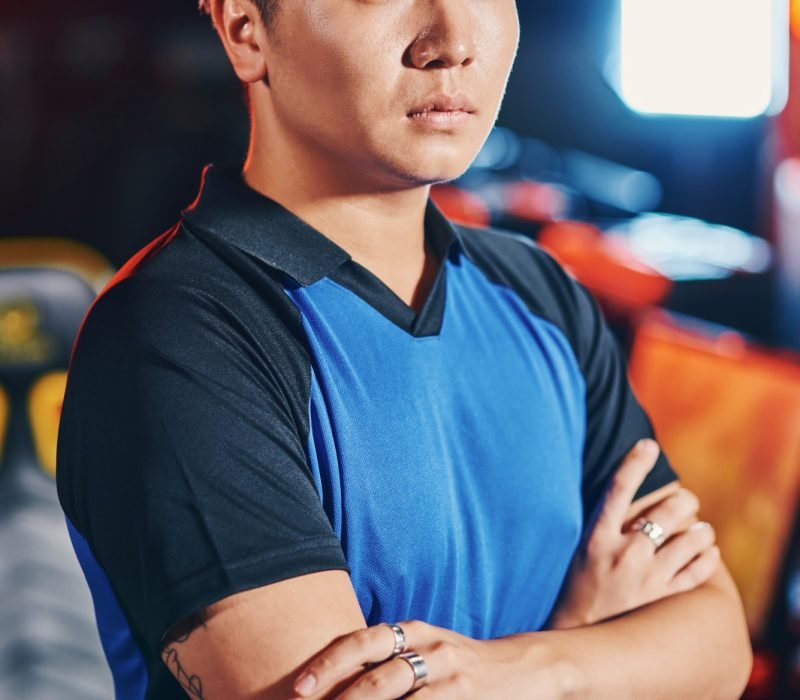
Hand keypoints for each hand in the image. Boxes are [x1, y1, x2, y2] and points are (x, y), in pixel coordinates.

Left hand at [292, 620, 558, 699]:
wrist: (524, 668)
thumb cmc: (457, 661)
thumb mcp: (423, 646)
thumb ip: (384, 658)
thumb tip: (330, 682)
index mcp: (413, 631)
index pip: (362, 642)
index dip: (328, 664)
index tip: (298, 687)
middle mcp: (431, 650)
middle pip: (377, 678)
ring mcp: (452, 679)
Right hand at [548, 439, 719, 628]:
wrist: (578, 632)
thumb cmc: (575, 581)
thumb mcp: (578, 545)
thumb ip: (600, 519)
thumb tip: (616, 485)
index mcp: (597, 536)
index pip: (618, 489)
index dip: (635, 462)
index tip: (648, 445)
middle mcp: (624, 553)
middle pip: (669, 512)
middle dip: (684, 500)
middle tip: (685, 501)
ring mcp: (646, 577)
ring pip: (692, 539)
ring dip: (700, 530)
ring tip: (698, 530)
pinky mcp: (661, 597)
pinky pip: (699, 571)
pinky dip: (707, 557)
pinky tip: (705, 551)